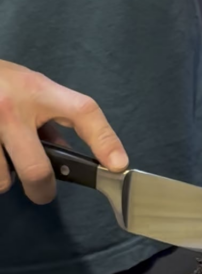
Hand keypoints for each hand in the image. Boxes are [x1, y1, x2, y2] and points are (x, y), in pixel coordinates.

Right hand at [0, 60, 127, 203]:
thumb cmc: (3, 82)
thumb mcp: (33, 91)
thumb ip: (54, 122)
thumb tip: (74, 159)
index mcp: (38, 91)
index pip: (83, 112)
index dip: (104, 140)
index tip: (118, 165)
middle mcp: (12, 109)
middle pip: (36, 170)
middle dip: (42, 190)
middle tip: (43, 191)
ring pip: (3, 179)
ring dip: (6, 180)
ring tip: (4, 161)